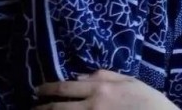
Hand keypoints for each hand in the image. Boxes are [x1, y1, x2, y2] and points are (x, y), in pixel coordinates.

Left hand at [34, 69, 178, 109]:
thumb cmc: (148, 99)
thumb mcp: (129, 80)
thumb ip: (104, 75)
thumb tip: (79, 77)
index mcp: (101, 88)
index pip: (66, 87)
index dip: (48, 89)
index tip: (37, 90)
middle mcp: (92, 105)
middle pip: (58, 106)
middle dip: (42, 106)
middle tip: (32, 106)